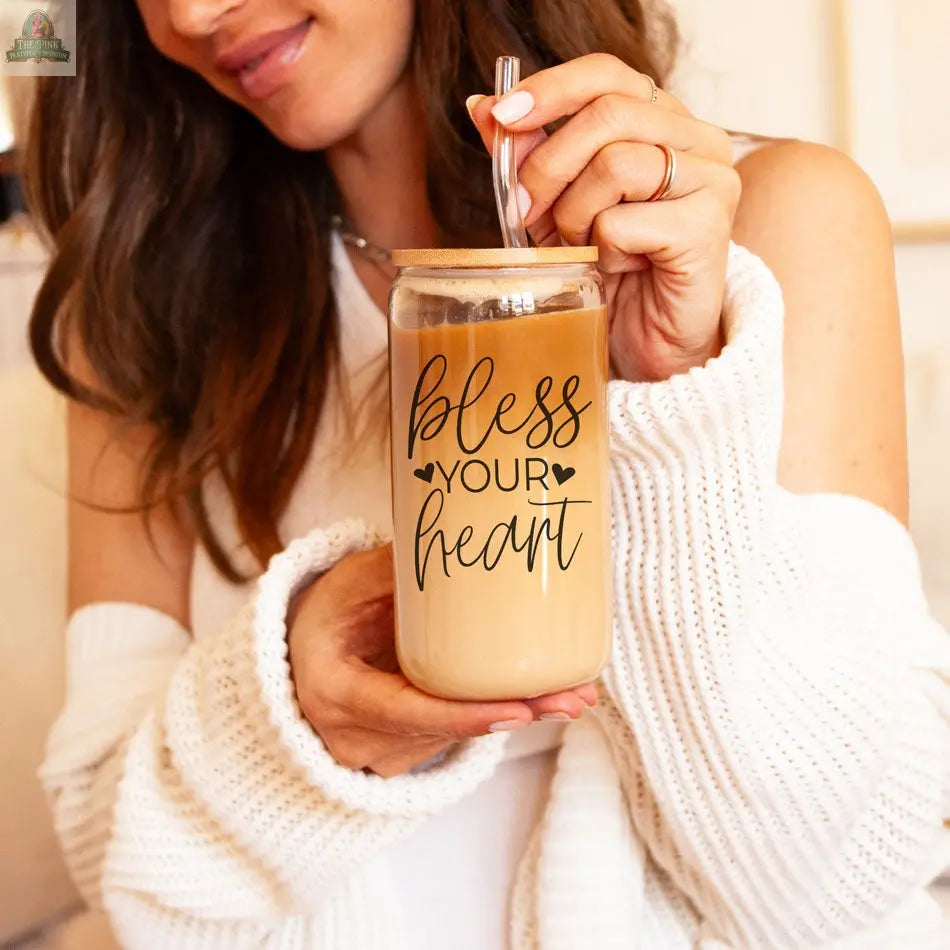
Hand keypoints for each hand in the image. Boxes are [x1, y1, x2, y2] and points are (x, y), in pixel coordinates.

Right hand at [288, 545, 595, 776]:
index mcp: (335, 693)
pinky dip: (497, 714)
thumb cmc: (323, 621)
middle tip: (573, 699)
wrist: (298, 665)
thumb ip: (391, 570)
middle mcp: (355, 737)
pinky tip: (543, 696)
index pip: (404, 712)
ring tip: (576, 692)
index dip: (464, 715)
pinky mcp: (402, 753)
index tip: (518, 710)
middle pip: (445, 731)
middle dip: (514, 715)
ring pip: (457, 738)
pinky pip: (455, 734)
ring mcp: (379, 754)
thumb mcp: (345, 585)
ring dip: (517, 715)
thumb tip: (456, 539)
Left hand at [468, 53, 740, 382]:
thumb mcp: (553, 209)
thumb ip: (527, 156)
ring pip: (614, 165)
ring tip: (585, 251)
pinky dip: (603, 251)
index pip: (607, 74)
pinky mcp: (709, 225)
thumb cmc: (609, 275)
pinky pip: (624, 221)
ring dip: (575, 218)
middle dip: (547, 168)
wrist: (648, 346)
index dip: (550, 89)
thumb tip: (481, 108)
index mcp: (662, 122)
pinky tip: (618, 270)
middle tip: (525, 214)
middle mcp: (698, 139)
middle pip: (606, 114)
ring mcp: (712, 179)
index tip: (502, 117)